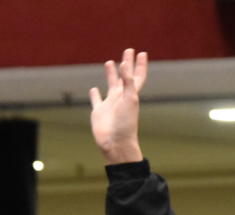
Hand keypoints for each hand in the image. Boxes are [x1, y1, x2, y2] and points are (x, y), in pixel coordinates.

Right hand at [89, 48, 146, 164]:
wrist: (116, 144)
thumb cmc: (126, 124)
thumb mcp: (129, 100)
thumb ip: (128, 82)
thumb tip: (124, 64)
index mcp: (131, 95)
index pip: (137, 76)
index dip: (139, 64)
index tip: (141, 52)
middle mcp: (121, 98)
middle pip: (125, 77)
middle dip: (126, 64)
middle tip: (128, 50)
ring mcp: (110, 105)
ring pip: (111, 85)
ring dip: (111, 74)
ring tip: (109, 62)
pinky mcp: (99, 112)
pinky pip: (96, 100)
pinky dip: (95, 94)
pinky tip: (94, 88)